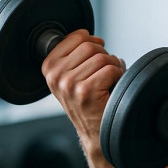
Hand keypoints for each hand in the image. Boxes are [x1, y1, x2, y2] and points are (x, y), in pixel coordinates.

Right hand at [42, 29, 125, 143]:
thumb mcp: (72, 75)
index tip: (94, 59)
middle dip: (104, 57)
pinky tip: (111, 88)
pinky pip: (111, 69)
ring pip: (103, 57)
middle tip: (103, 75)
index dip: (93, 44)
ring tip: (107, 83)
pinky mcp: (86, 91)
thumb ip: (75, 53)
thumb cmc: (89, 100)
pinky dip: (118, 76)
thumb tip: (88, 35)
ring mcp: (69, 84)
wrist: (96, 131)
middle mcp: (55, 75)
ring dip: (113, 68)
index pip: (78, 36)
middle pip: (91, 46)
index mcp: (49, 67)